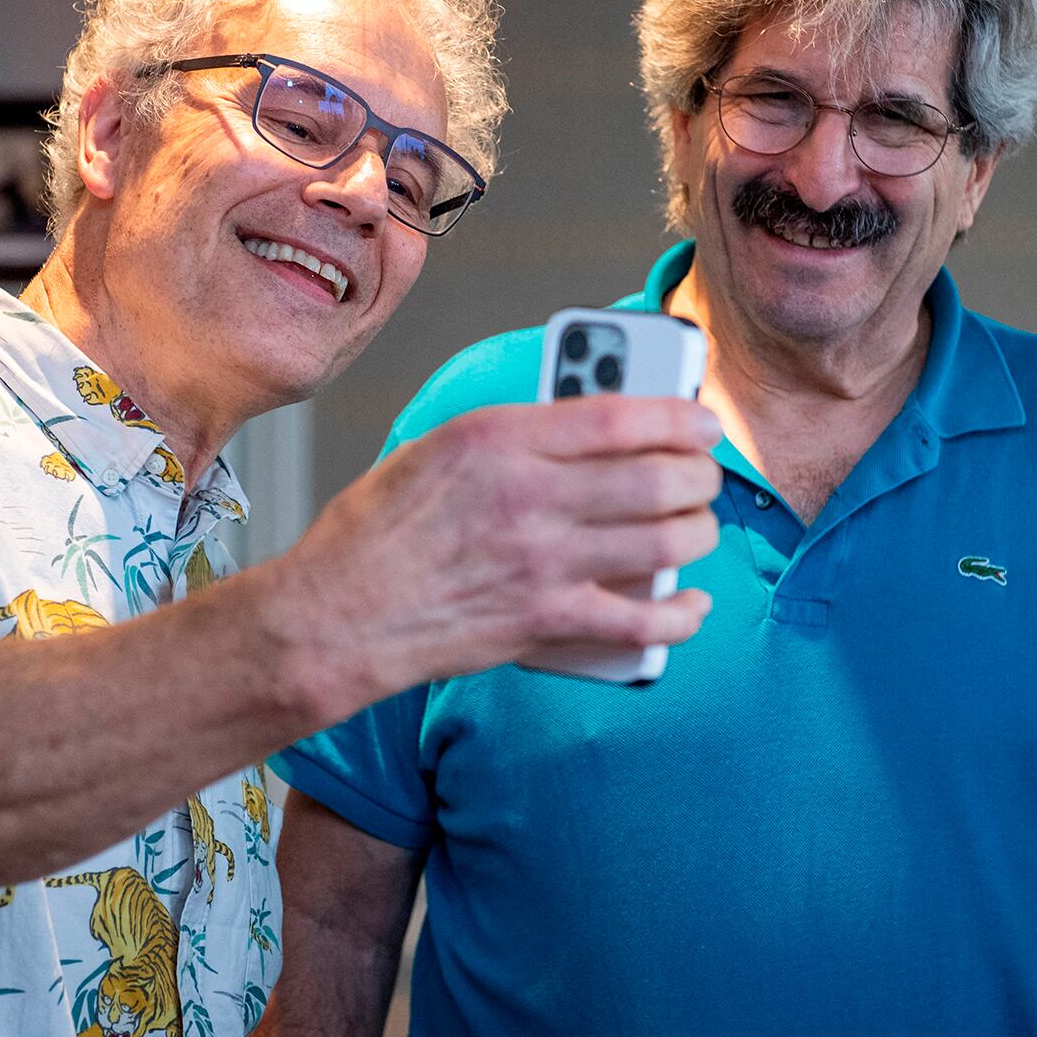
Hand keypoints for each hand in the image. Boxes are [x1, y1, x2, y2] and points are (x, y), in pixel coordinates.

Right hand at [262, 396, 721, 710]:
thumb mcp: (435, 449)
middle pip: (659, 478)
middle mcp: (528, 496)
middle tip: (701, 475)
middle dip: (699, 476)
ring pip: (665, 543)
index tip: (701, 418)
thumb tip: (587, 433)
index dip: (680, 414)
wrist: (334, 617)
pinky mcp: (544, 623)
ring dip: (697, 535)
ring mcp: (541, 563)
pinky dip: (680, 616)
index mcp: (496, 438)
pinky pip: (642, 622)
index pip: (619, 414)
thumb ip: (513, 437)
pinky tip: (689, 605)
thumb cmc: (375, 535)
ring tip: (695, 528)